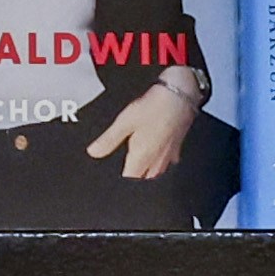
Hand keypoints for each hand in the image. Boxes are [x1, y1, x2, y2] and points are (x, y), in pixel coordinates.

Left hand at [86, 82, 201, 184]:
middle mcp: (156, 161)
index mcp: (142, 157)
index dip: (119, 179)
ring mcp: (168, 156)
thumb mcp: (125, 121)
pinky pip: (166, 162)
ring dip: (146, 171)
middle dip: (134, 176)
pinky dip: (159, 160)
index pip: (128, 179)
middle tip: (126, 167)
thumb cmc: (155, 107)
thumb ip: (109, 139)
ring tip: (139, 161)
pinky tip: (156, 152)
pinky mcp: (177, 148)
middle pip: (143, 179)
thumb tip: (94, 152)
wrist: (180, 96)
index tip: (113, 176)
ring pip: (155, 173)